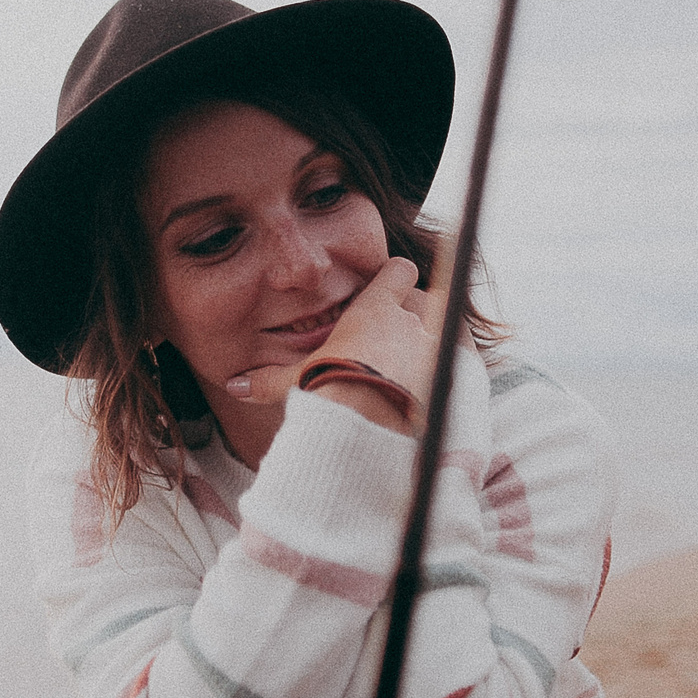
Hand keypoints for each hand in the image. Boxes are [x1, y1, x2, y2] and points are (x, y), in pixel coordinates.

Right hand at [222, 240, 454, 432]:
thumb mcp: (296, 383)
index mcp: (375, 310)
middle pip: (425, 296)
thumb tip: (233, 384)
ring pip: (450, 322)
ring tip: (425, 353)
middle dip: (417, 310)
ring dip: (439, 334)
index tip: (389, 289)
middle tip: (402, 334)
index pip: (398, 271)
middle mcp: (411, 320)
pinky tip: (445, 376)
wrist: (368, 426)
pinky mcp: (454, 375)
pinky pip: (464, 354)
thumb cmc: (329, 394)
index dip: (395, 278)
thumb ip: (268, 381)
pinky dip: (456, 362)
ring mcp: (436, 346)